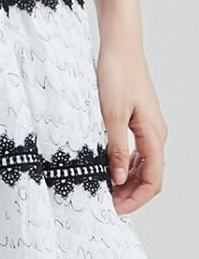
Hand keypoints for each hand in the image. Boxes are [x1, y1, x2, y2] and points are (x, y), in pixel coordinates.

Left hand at [96, 45, 167, 214]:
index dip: (135, 200)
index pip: (153, 180)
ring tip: (103, 191)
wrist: (119, 48)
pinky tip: (106, 170)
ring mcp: (147, 128)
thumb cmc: (116, 76)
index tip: (114, 210)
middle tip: (104, 204)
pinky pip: (136, 152)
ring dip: (126, 182)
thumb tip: (119, 179)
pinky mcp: (137, 121)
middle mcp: (155, 134)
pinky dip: (124, 166)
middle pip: (149, 176)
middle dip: (129, 195)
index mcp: (154, 135)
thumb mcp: (111, 116)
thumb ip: (116, 149)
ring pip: (143, 166)